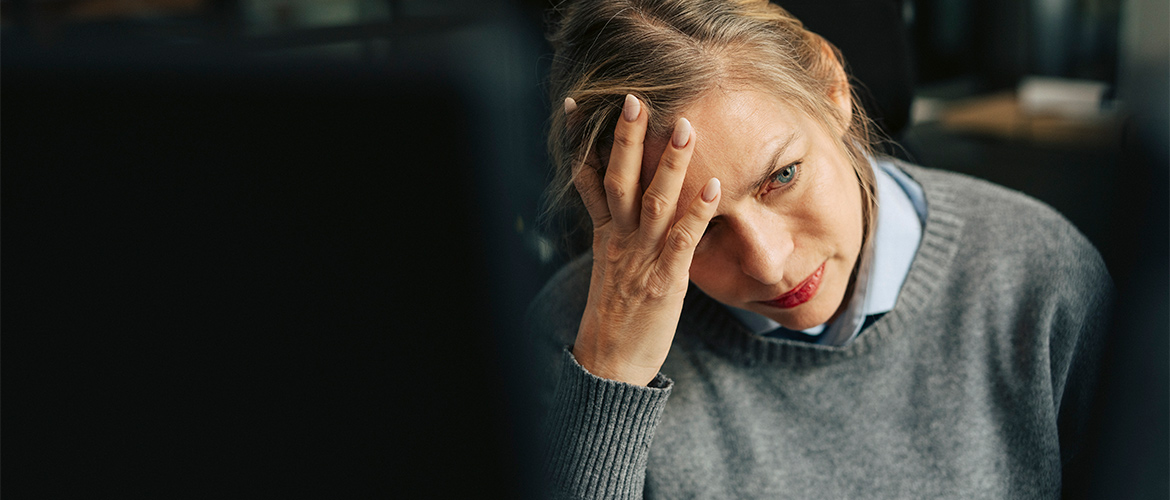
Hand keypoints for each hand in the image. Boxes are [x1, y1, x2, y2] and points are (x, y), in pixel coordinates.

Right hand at [567, 94, 720, 385]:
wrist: (610, 364)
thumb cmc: (615, 318)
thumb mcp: (609, 267)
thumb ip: (615, 233)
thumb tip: (622, 208)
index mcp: (605, 235)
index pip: (589, 179)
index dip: (582, 140)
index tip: (576, 104)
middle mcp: (619, 240)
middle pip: (620, 180)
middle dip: (629, 139)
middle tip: (635, 99)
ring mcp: (641, 258)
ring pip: (654, 202)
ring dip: (670, 164)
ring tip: (686, 128)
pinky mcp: (665, 280)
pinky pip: (682, 239)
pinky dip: (698, 212)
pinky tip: (714, 187)